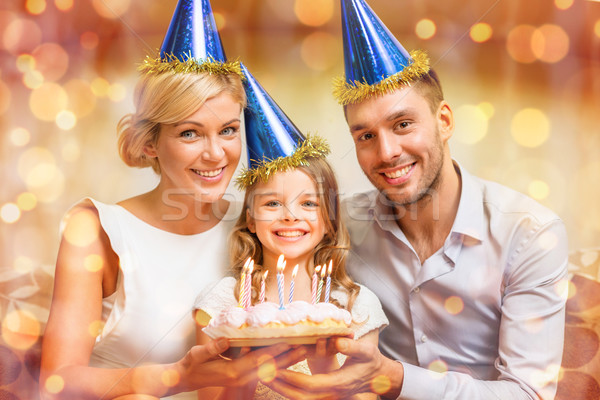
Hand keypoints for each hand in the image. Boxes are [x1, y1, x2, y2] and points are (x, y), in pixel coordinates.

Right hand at [177, 338, 306, 391]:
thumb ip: (213, 348)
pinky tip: (287, 358)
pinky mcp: (243, 377)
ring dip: (286, 361)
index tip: (288, 342)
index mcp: (233, 372)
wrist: (186, 378)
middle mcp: (241, 377)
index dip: (273, 351)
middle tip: (305, 347)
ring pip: (269, 369)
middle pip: (269, 367)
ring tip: (302, 351)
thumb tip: (226, 340)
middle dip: (288, 357)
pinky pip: (263, 371)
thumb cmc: (192, 364)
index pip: (257, 360)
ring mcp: (243, 379)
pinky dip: (277, 364)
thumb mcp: (198, 354)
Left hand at [265, 337, 402, 398]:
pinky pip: (304, 396)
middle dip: (280, 386)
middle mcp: (331, 394)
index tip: (276, 369)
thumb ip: (352, 347)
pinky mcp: (325, 395)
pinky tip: (279, 380)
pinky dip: (290, 389)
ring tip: (265, 376)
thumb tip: (338, 342)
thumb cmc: (371, 361)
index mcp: (339, 383)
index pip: (310, 385)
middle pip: (300, 396)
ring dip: (282, 388)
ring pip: (301, 399)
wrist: (379, 377)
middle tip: (261, 374)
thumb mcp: (366, 350)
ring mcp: (328, 397)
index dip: (291, 378)